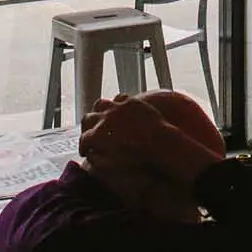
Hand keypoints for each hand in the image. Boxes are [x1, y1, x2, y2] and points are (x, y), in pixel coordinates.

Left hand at [80, 92, 226, 189]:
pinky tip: (84, 152)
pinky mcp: (100, 135)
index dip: (111, 109)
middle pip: (99, 106)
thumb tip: (156, 121)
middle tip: (93, 126)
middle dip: (95, 116)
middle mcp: (116, 108)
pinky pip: (86, 138)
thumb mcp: (164, 122)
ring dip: (88, 128)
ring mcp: (106, 121)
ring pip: (89, 119)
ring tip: (86, 140)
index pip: (117, 100)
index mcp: (131, 103)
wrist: (161, 147)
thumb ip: (155, 117)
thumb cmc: (167, 140)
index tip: (109, 116)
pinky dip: (84, 145)